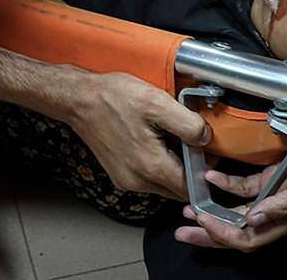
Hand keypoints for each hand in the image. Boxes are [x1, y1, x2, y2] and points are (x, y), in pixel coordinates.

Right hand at [67, 71, 210, 199]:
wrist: (80, 99)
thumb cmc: (113, 98)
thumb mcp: (157, 102)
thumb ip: (188, 124)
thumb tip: (206, 138)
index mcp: (151, 166)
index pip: (191, 187)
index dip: (204, 170)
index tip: (207, 152)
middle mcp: (138, 180)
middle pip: (178, 189)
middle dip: (190, 170)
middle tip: (192, 143)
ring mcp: (127, 180)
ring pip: (164, 184)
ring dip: (174, 168)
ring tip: (172, 138)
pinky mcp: (120, 175)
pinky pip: (149, 178)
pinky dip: (158, 165)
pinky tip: (155, 141)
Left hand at [173, 144, 286, 250]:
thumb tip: (255, 219)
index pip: (250, 239)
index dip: (223, 235)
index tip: (201, 222)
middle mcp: (278, 213)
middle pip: (238, 233)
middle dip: (209, 234)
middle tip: (182, 231)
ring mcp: (275, 196)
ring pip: (237, 213)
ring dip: (212, 213)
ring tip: (188, 211)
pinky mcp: (274, 178)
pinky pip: (245, 188)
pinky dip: (226, 186)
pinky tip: (212, 178)